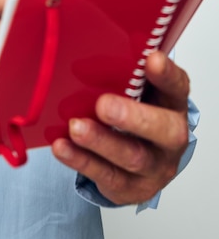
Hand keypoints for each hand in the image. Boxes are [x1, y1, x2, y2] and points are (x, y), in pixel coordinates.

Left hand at [52, 51, 189, 204]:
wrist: (140, 164)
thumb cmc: (134, 116)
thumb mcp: (135, 92)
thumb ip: (121, 73)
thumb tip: (86, 50)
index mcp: (172, 104)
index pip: (177, 87)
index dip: (166, 75)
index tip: (152, 60)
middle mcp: (170, 137)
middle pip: (163, 130)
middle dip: (132, 117)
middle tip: (104, 105)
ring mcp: (153, 166)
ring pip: (132, 157)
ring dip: (101, 141)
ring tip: (76, 127)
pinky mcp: (130, 188)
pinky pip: (106, 176)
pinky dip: (81, 161)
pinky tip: (63, 147)